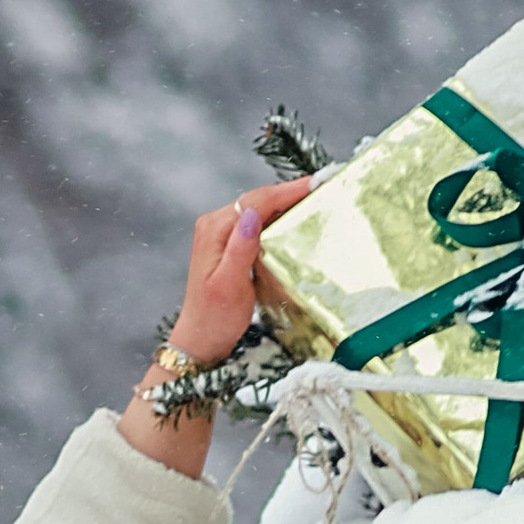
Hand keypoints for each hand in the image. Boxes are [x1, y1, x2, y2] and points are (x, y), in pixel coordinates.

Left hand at [158, 174, 317, 368]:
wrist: (201, 338)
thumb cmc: (215, 318)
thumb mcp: (229, 286)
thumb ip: (240, 249)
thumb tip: (253, 216)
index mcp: (215, 230)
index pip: (256, 201)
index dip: (287, 191)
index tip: (316, 184)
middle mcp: (215, 224)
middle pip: (258, 200)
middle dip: (290, 193)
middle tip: (322, 188)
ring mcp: (221, 232)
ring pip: (259, 209)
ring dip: (285, 204)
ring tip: (314, 199)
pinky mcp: (228, 242)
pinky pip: (257, 223)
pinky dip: (277, 218)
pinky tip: (294, 219)